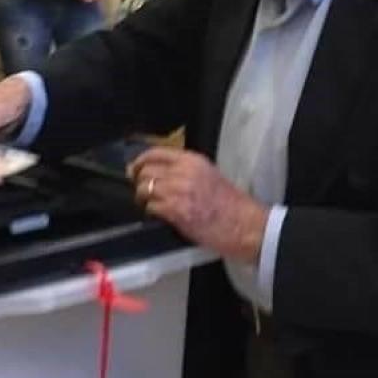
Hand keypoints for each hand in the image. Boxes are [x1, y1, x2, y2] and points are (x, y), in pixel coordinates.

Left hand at [130, 148, 266, 262]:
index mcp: (192, 160)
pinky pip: (150, 207)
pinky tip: (158, 214)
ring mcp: (177, 190)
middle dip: (139, 181)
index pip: (156, 153)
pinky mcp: (175, 210)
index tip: (134, 168)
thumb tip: (162, 173)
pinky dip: (151, 211)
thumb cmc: (230, 204)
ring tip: (149, 203)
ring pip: (144, 188)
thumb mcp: (209, 175)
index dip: (140, 160)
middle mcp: (183, 171)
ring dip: (143, 197)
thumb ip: (185, 170)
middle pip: (146, 170)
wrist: (243, 224)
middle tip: (142, 190)